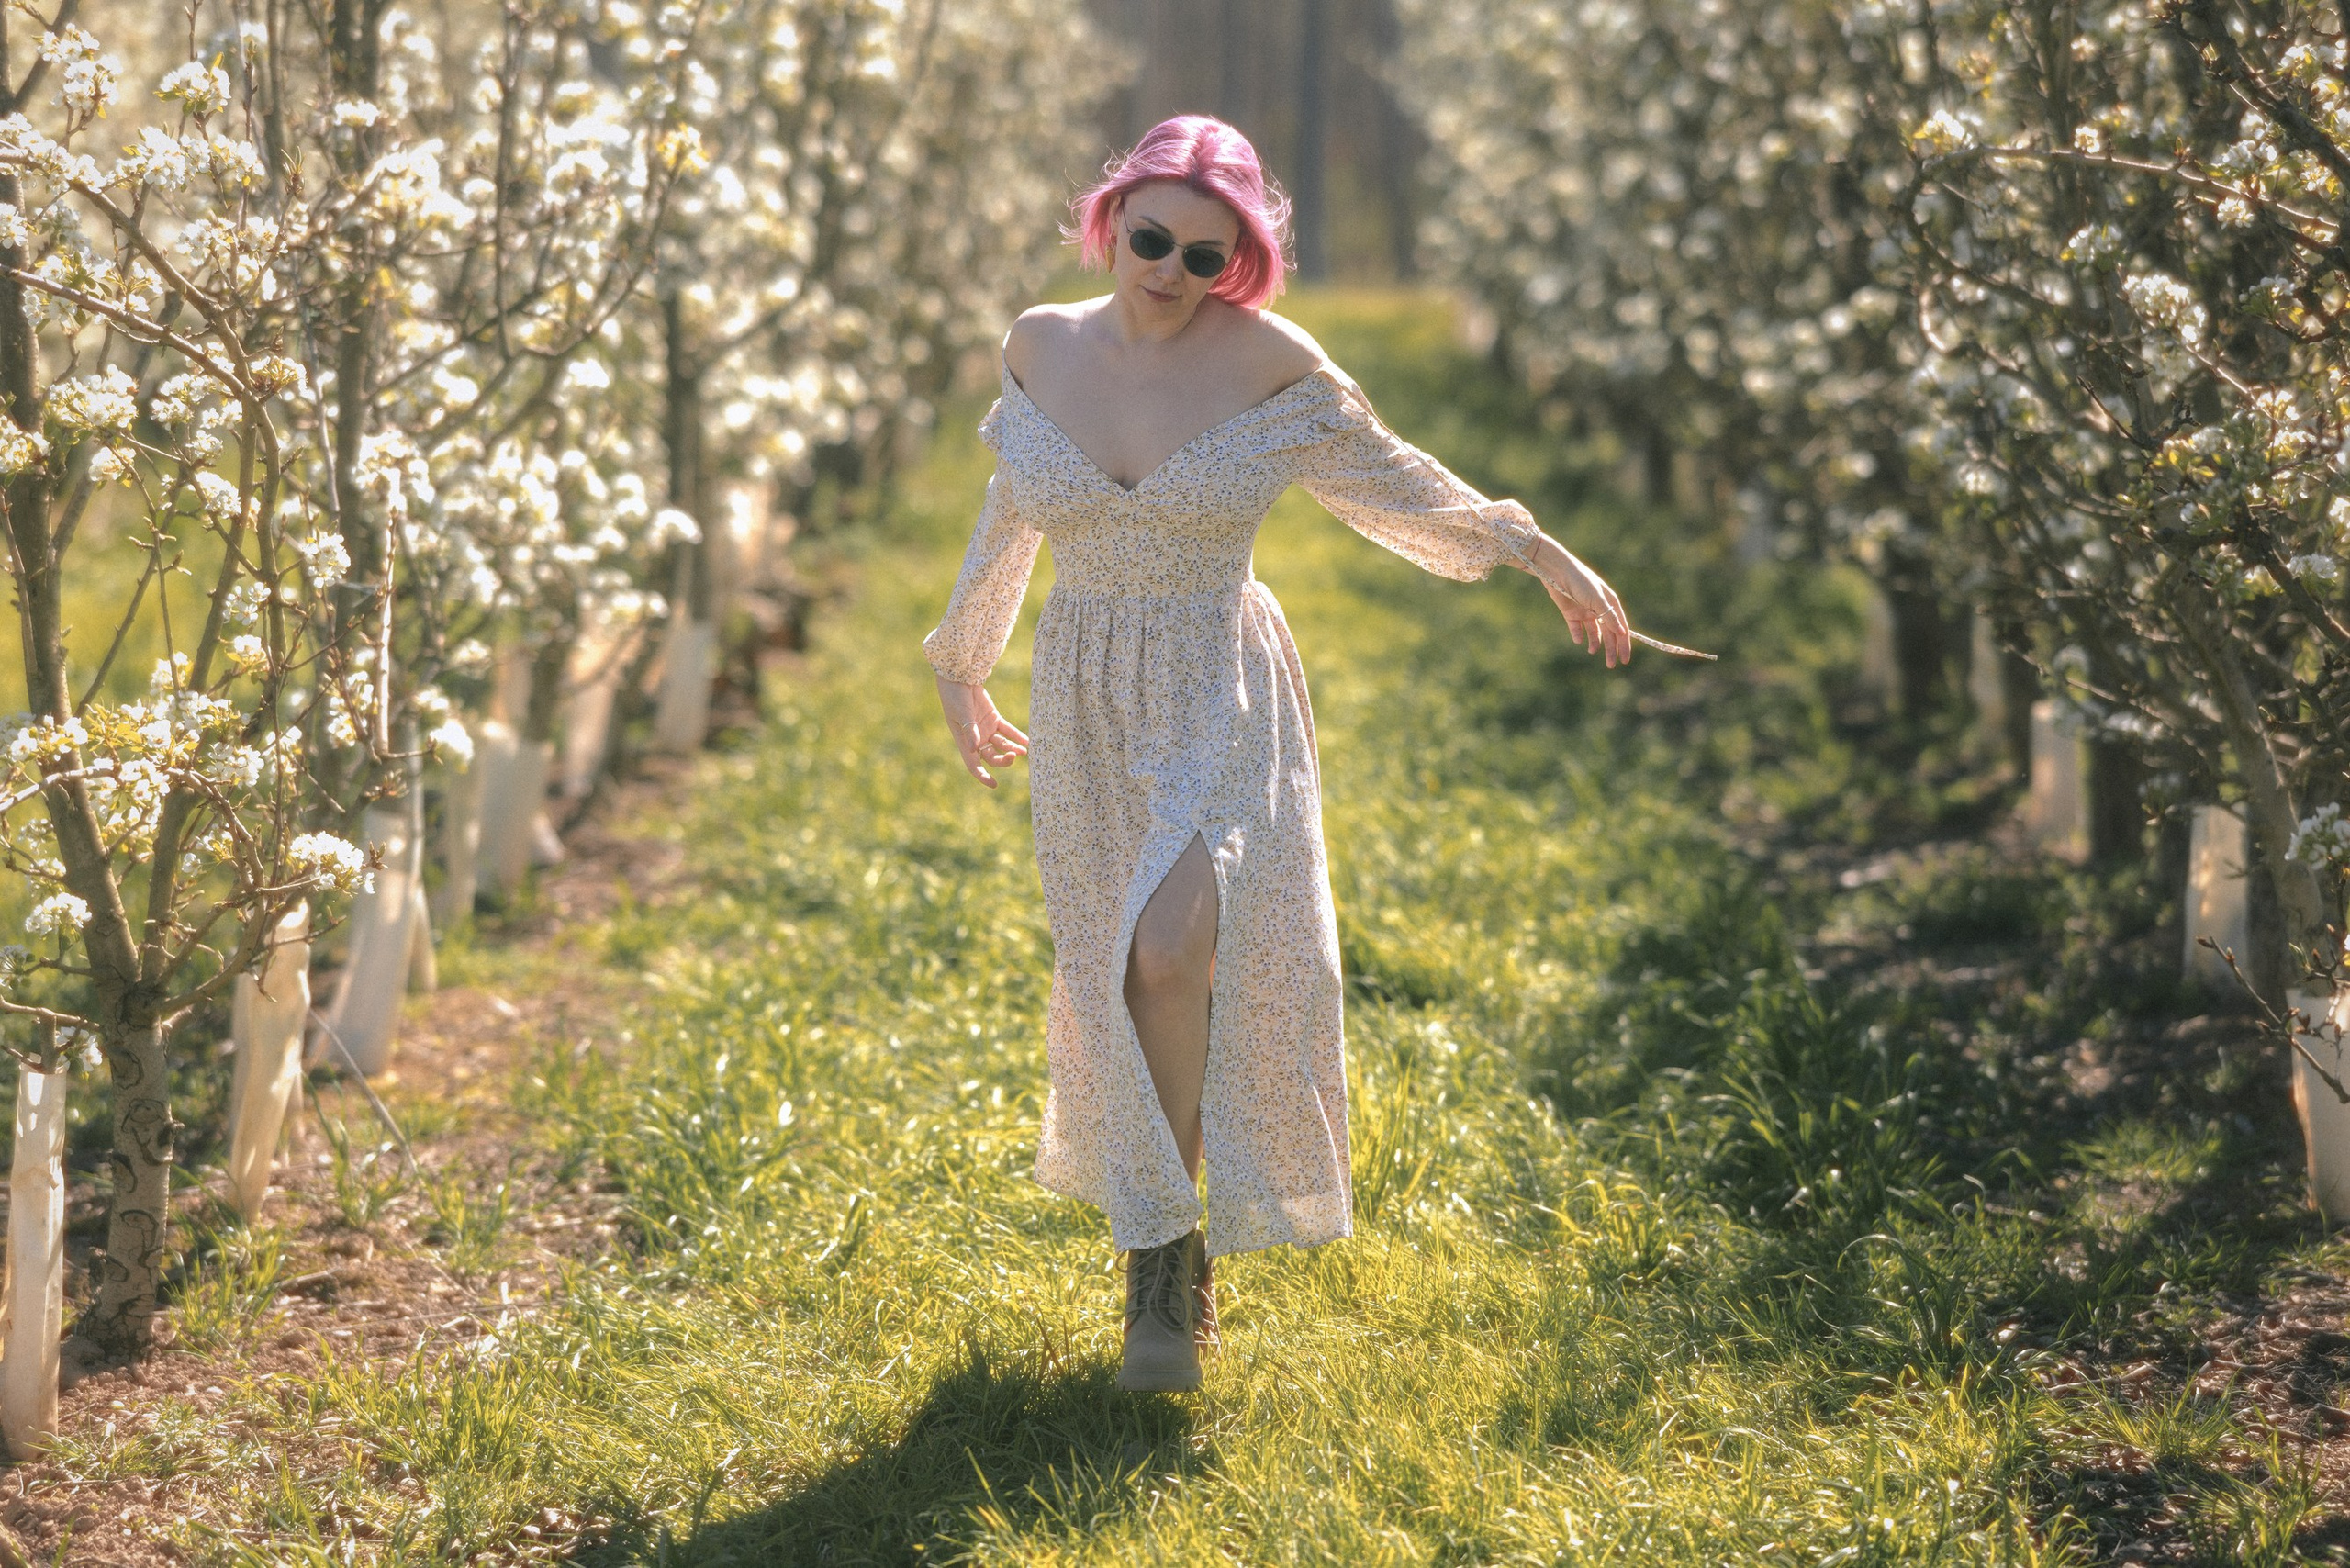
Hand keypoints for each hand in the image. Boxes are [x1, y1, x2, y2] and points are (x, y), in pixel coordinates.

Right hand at [936, 674, 1028, 788]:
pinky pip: (1007, 731)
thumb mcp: (961, 714)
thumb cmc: (955, 698)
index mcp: (964, 742)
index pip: (973, 765)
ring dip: (1013, 749)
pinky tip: (1026, 742)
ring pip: (1001, 745)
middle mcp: (976, 739)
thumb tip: (974, 749)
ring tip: (1024, 752)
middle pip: (991, 757)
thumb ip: (970, 731)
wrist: (960, 679)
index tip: (994, 784)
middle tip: (1014, 756)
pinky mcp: (994, 719)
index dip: (983, 776)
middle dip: (1003, 760)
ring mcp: (986, 729)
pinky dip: (1017, 736)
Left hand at [1528, 535, 1631, 667]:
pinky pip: (1576, 629)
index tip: (1625, 659)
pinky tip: (1579, 641)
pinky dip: (1578, 635)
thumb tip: (1623, 634)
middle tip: (1611, 665)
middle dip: (1610, 649)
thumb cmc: (1581, 582)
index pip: (1620, 628)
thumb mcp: (1597, 600)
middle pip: (1608, 633)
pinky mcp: (1571, 613)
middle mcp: (1599, 609)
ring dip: (1595, 644)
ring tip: (1593, 652)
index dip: (1624, 644)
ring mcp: (1585, 611)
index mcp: (1610, 604)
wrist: (1557, 573)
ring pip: (1594, 633)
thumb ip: (1610, 617)